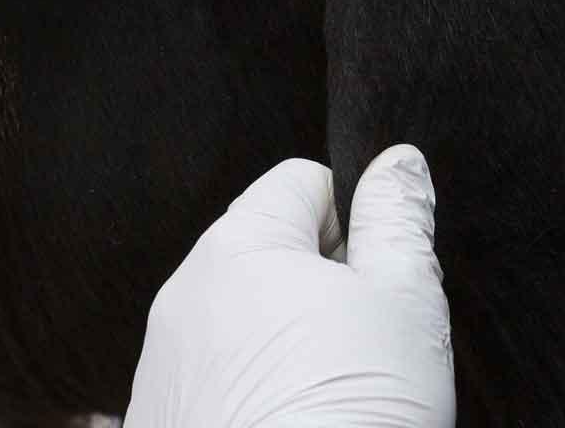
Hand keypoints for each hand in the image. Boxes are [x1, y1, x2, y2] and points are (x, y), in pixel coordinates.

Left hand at [124, 145, 454, 427]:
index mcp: (239, 247)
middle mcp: (184, 297)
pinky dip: (253, 399)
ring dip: (286, 346)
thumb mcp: (406, 305)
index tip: (381, 277)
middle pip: (268, 253)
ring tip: (333, 402)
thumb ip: (400, 221)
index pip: (302, 182)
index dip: (356, 220)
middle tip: (368, 347)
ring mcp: (162, 367)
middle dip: (322, 287)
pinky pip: (214, 384)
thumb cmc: (352, 419)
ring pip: (241, 323)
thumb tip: (398, 163)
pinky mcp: (158, 424)